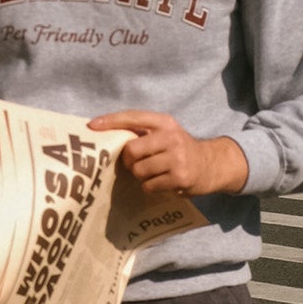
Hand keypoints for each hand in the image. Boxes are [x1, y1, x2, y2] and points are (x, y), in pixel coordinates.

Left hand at [89, 111, 248, 196]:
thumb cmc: (179, 150)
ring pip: (139, 170)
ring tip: (154, 173)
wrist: (210, 165)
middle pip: (131, 150)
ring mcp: (176, 158)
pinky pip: (149, 185)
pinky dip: (151, 186)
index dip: (111, 121)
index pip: (133, 117)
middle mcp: (171, 137)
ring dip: (141, 176)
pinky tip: (163, 182)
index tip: (92, 126)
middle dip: (129, 160)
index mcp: (165, 122)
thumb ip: (143, 133)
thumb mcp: (165, 133)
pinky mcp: (179, 177)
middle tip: (136, 163)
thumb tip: (106, 135)